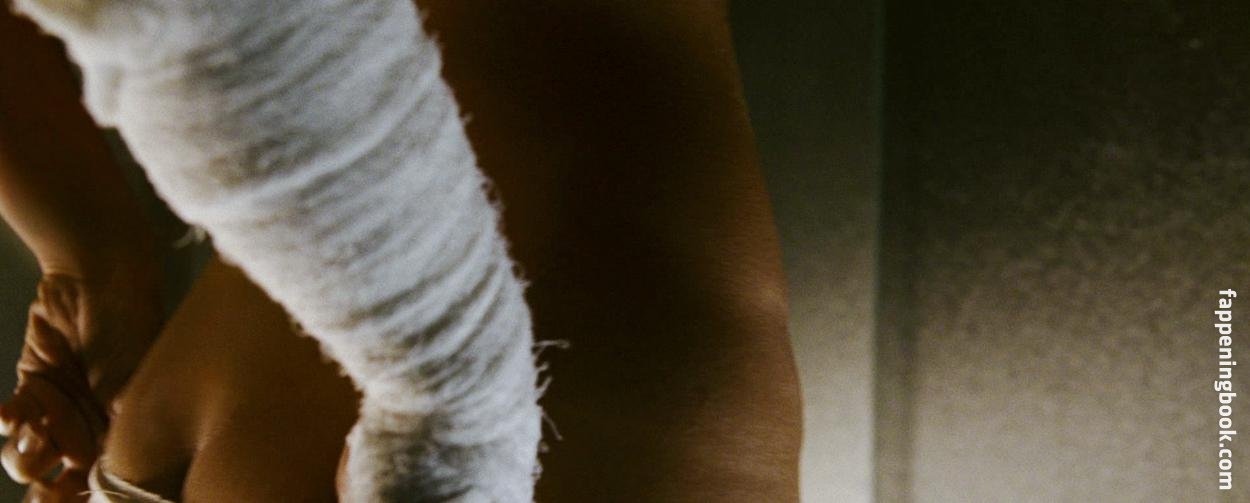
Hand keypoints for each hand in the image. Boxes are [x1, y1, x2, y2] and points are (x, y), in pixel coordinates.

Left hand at [0, 266, 162, 491]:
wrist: (98, 278)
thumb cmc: (130, 328)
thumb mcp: (132, 384)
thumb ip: (119, 434)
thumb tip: (110, 482)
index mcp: (126, 435)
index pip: (105, 483)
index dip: (84, 497)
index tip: (68, 495)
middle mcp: (93, 431)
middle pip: (63, 483)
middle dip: (48, 491)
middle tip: (44, 479)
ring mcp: (60, 413)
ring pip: (30, 459)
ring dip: (22, 456)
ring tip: (29, 436)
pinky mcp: (32, 390)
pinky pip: (10, 422)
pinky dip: (4, 422)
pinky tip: (6, 414)